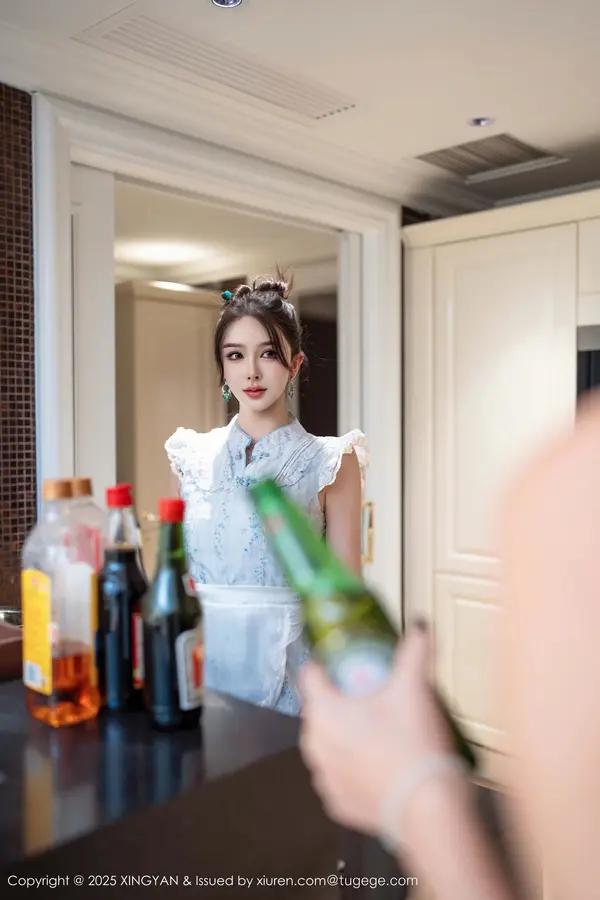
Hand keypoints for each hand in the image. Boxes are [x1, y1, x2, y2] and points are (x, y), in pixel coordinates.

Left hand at [299, 625, 454, 835]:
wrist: (427, 807)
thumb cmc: (413, 744)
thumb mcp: (414, 688)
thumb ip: (414, 651)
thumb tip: (420, 627)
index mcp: (324, 711)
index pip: (310, 675)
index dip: (326, 665)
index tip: (344, 662)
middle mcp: (314, 745)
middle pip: (320, 711)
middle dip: (340, 702)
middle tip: (371, 697)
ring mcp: (324, 778)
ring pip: (328, 745)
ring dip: (346, 737)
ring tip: (378, 732)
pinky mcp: (338, 804)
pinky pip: (340, 777)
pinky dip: (354, 769)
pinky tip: (378, 764)